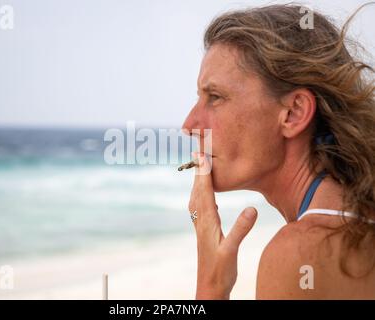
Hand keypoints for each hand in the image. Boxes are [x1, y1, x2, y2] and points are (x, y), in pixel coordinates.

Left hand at [189, 152, 257, 299]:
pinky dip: (200, 195)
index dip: (203, 172)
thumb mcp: (232, 250)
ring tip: (199, 169)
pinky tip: (203, 196)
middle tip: (198, 153)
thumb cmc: (220, 270)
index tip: (201, 155)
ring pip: (196, 198)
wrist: (209, 287)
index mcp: (207, 221)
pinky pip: (199, 207)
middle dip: (198, 171)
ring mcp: (200, 226)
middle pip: (197, 190)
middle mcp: (201, 220)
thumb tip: (252, 209)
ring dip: (197, 182)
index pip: (204, 191)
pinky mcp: (203, 231)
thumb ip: (241, 229)